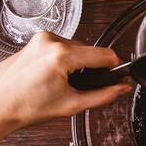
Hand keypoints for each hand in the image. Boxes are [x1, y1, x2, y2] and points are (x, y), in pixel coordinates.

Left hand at [0, 32, 132, 140]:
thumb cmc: (24, 107)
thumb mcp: (72, 105)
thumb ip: (103, 95)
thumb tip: (121, 88)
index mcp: (61, 56)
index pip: (105, 54)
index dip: (115, 67)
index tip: (117, 76)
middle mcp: (51, 41)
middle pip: (91, 51)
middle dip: (93, 68)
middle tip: (85, 87)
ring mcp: (42, 38)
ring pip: (78, 48)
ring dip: (79, 63)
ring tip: (66, 83)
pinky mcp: (36, 40)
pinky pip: (63, 46)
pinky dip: (66, 60)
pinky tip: (56, 75)